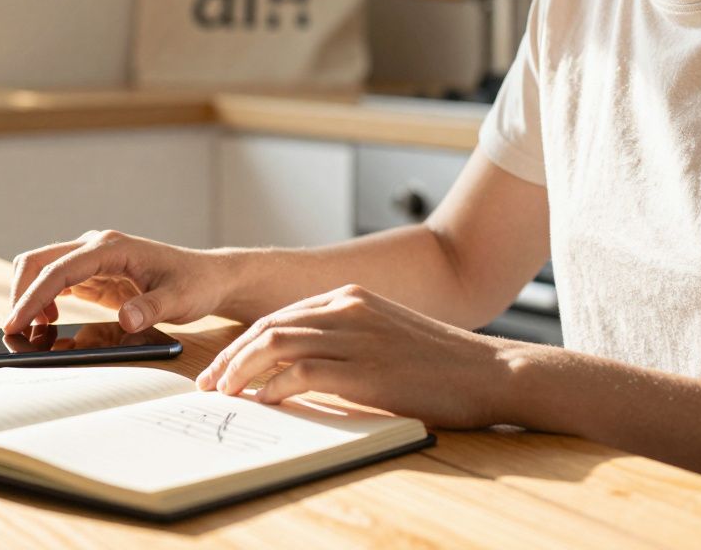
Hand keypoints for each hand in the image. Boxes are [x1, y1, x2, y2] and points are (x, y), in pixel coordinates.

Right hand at [4, 230, 230, 333]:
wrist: (207, 277)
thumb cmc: (195, 284)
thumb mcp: (180, 300)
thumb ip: (152, 308)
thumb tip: (127, 318)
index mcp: (111, 247)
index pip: (59, 269)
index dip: (33, 297)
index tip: (16, 323)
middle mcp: (96, 246)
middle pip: (38, 261)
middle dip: (20, 294)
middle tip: (16, 332)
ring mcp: (92, 258)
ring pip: (42, 269)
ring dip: (29, 298)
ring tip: (35, 333)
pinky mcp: (92, 273)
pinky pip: (56, 282)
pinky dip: (43, 301)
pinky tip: (49, 324)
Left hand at [196, 284, 512, 428]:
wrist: (492, 372)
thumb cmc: (442, 364)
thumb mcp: (385, 337)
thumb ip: (344, 342)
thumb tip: (298, 370)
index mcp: (351, 297)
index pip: (279, 316)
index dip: (244, 343)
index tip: (223, 367)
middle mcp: (347, 308)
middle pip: (267, 326)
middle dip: (230, 356)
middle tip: (209, 383)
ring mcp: (354, 335)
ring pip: (274, 344)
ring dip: (240, 371)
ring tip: (223, 394)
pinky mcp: (363, 367)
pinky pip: (300, 372)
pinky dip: (273, 388)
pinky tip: (262, 403)